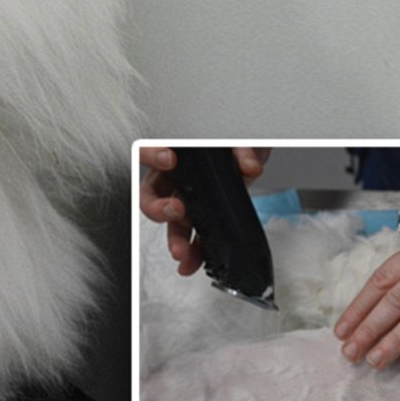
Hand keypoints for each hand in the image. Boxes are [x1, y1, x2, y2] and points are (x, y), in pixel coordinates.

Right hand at [139, 146, 268, 275]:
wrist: (250, 153)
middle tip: (176, 210)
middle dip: (158, 207)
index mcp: (176, 152)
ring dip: (175, 238)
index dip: (152, 155)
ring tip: (181, 252)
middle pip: (152, 194)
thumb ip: (242, 149)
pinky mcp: (204, 215)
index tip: (168, 159)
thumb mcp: (240, 138)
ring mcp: (189, 198)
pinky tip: (192, 262)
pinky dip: (193, 252)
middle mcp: (176, 177)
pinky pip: (194, 236)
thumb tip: (248, 166)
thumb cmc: (234, 141)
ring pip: (172, 221)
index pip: (150, 151)